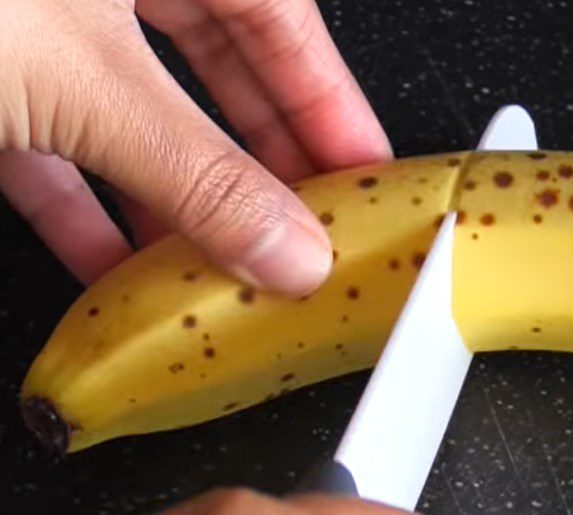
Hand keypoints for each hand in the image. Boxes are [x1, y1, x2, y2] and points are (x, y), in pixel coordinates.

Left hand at [0, 0, 391, 292]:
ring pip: (139, 121)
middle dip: (261, 169)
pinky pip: (59, 148)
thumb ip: (193, 171)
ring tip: (222, 274)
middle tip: (304, 238)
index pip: (284, 26)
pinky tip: (116, 271)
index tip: (367, 181)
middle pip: (220, 76)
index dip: (334, 109)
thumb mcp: (84, 84)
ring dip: (176, 207)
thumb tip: (287, 247)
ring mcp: (48, 20)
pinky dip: (86, 212)